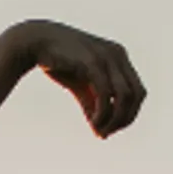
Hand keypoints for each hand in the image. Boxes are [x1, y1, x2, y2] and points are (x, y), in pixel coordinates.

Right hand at [20, 20, 146, 137]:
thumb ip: (92, 104)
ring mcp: (106, 57)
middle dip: (124, 119)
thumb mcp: (79, 85)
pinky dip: (103, 111)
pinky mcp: (92, 62)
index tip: (110, 128)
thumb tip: (101, 131)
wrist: (34, 41)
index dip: (129, 114)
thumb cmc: (57, 61)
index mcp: (119, 57)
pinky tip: (93, 122)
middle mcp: (118, 55)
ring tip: (99, 129)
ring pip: (124, 95)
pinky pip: (105, 92)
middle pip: (137, 95)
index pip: (138, 92)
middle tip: (106, 133)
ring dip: (115, 118)